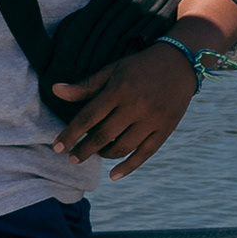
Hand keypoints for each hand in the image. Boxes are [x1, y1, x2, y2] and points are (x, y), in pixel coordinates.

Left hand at [51, 40, 200, 176]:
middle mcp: (135, 106)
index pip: (88, 117)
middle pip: (103, 136)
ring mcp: (152, 119)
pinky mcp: (166, 129)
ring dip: (104, 155)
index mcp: (119, 89)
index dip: (70, 134)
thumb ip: (85, 86)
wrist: (181, 62)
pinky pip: (145, 153)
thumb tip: (55, 90)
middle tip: (72, 159)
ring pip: (122, 147)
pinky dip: (128, 167)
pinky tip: (114, 175)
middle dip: (84, 150)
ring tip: (95, 155)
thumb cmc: (140, 66)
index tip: (57, 147)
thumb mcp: (113, 70)